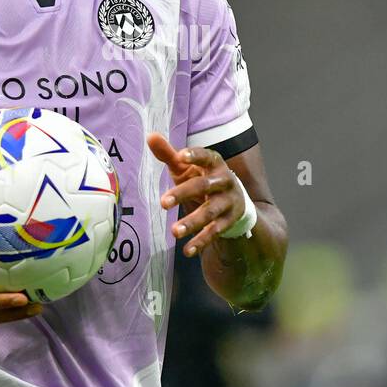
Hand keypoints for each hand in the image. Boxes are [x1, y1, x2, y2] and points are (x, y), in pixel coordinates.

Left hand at [146, 132, 245, 256]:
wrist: (236, 202)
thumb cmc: (203, 179)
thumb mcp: (187, 167)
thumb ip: (170, 154)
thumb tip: (150, 136)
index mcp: (214, 163)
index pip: (206, 156)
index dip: (194, 156)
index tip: (180, 157)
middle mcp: (224, 181)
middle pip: (203, 186)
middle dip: (183, 193)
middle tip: (163, 203)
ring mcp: (228, 202)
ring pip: (210, 212)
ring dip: (193, 222)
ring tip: (174, 232)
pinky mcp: (229, 221)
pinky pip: (215, 232)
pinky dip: (201, 242)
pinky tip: (187, 250)